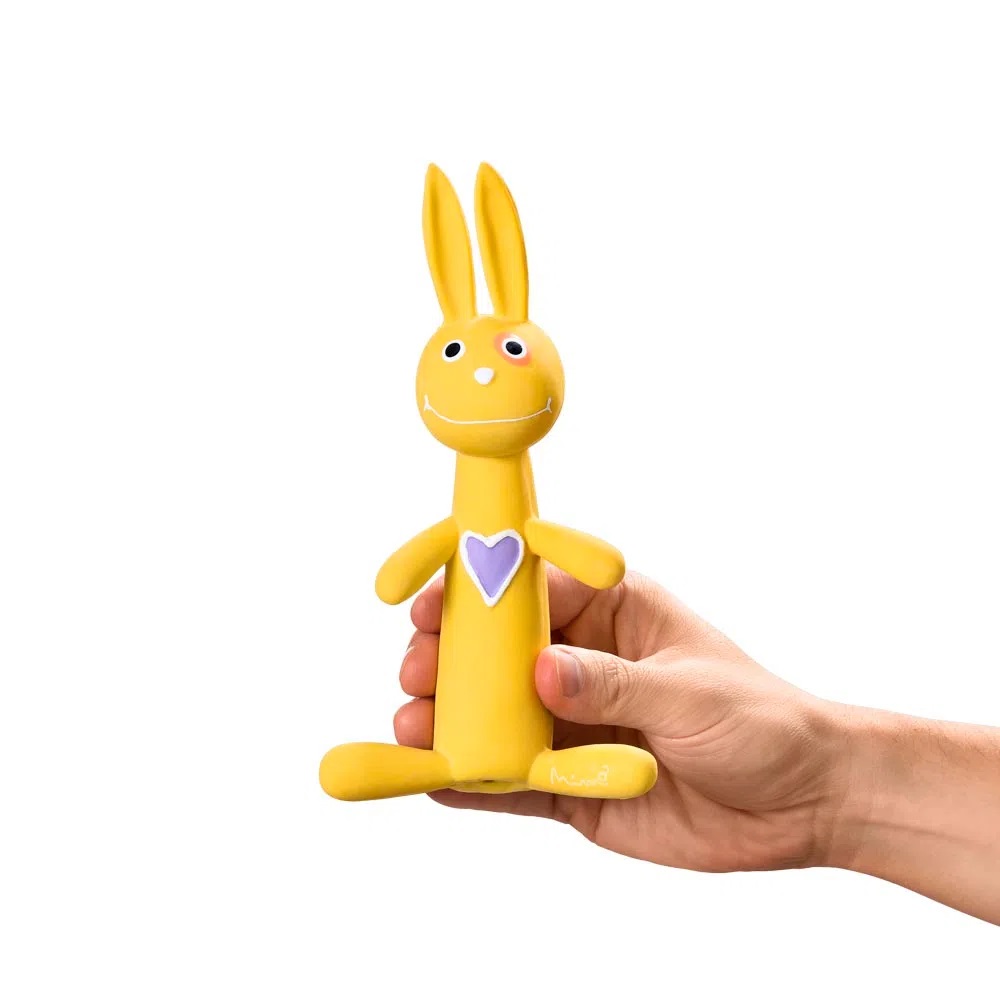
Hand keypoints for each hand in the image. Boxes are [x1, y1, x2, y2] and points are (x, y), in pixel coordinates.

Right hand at [394, 568, 848, 872]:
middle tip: (416, 672)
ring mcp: (573, 723)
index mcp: (612, 612)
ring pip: (495, 716)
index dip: (474, 590)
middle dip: (450, 658)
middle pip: (496, 653)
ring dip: (450, 721)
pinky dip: (474, 782)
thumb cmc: (761, 721)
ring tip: (414, 729)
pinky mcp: (573, 782)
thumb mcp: (688, 693)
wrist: (802, 804)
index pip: (529, 588)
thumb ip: (613, 684)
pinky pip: (513, 780)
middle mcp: (583, 662)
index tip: (428, 601)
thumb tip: (539, 673)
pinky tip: (435, 781)